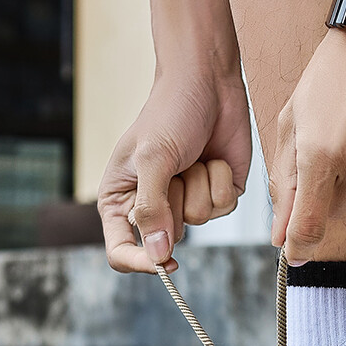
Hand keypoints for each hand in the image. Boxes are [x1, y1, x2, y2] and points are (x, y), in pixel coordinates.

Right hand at [98, 65, 251, 272]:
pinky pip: (223, 208)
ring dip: (199, 185)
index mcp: (121, 199)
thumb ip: (152, 209)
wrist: (207, 82)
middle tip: (173, 167)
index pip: (122, 250)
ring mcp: (187, 200)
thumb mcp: (153, 159)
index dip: (141, 263)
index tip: (164, 263)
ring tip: (191, 157)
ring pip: (200, 221)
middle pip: (167, 239)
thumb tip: (159, 255)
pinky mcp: (216, 194)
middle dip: (175, 202)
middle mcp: (153, 205)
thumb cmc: (170, 113)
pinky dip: (219, 181)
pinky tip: (211, 158)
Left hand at [270, 29, 345, 264]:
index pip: (310, 224)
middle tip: (334, 150)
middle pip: (340, 210)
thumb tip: (281, 237)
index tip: (294, 253)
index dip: (300, 244)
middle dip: (330, 191)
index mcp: (322, 152)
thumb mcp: (295, 120)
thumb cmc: (333, 75)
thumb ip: (285, 181)